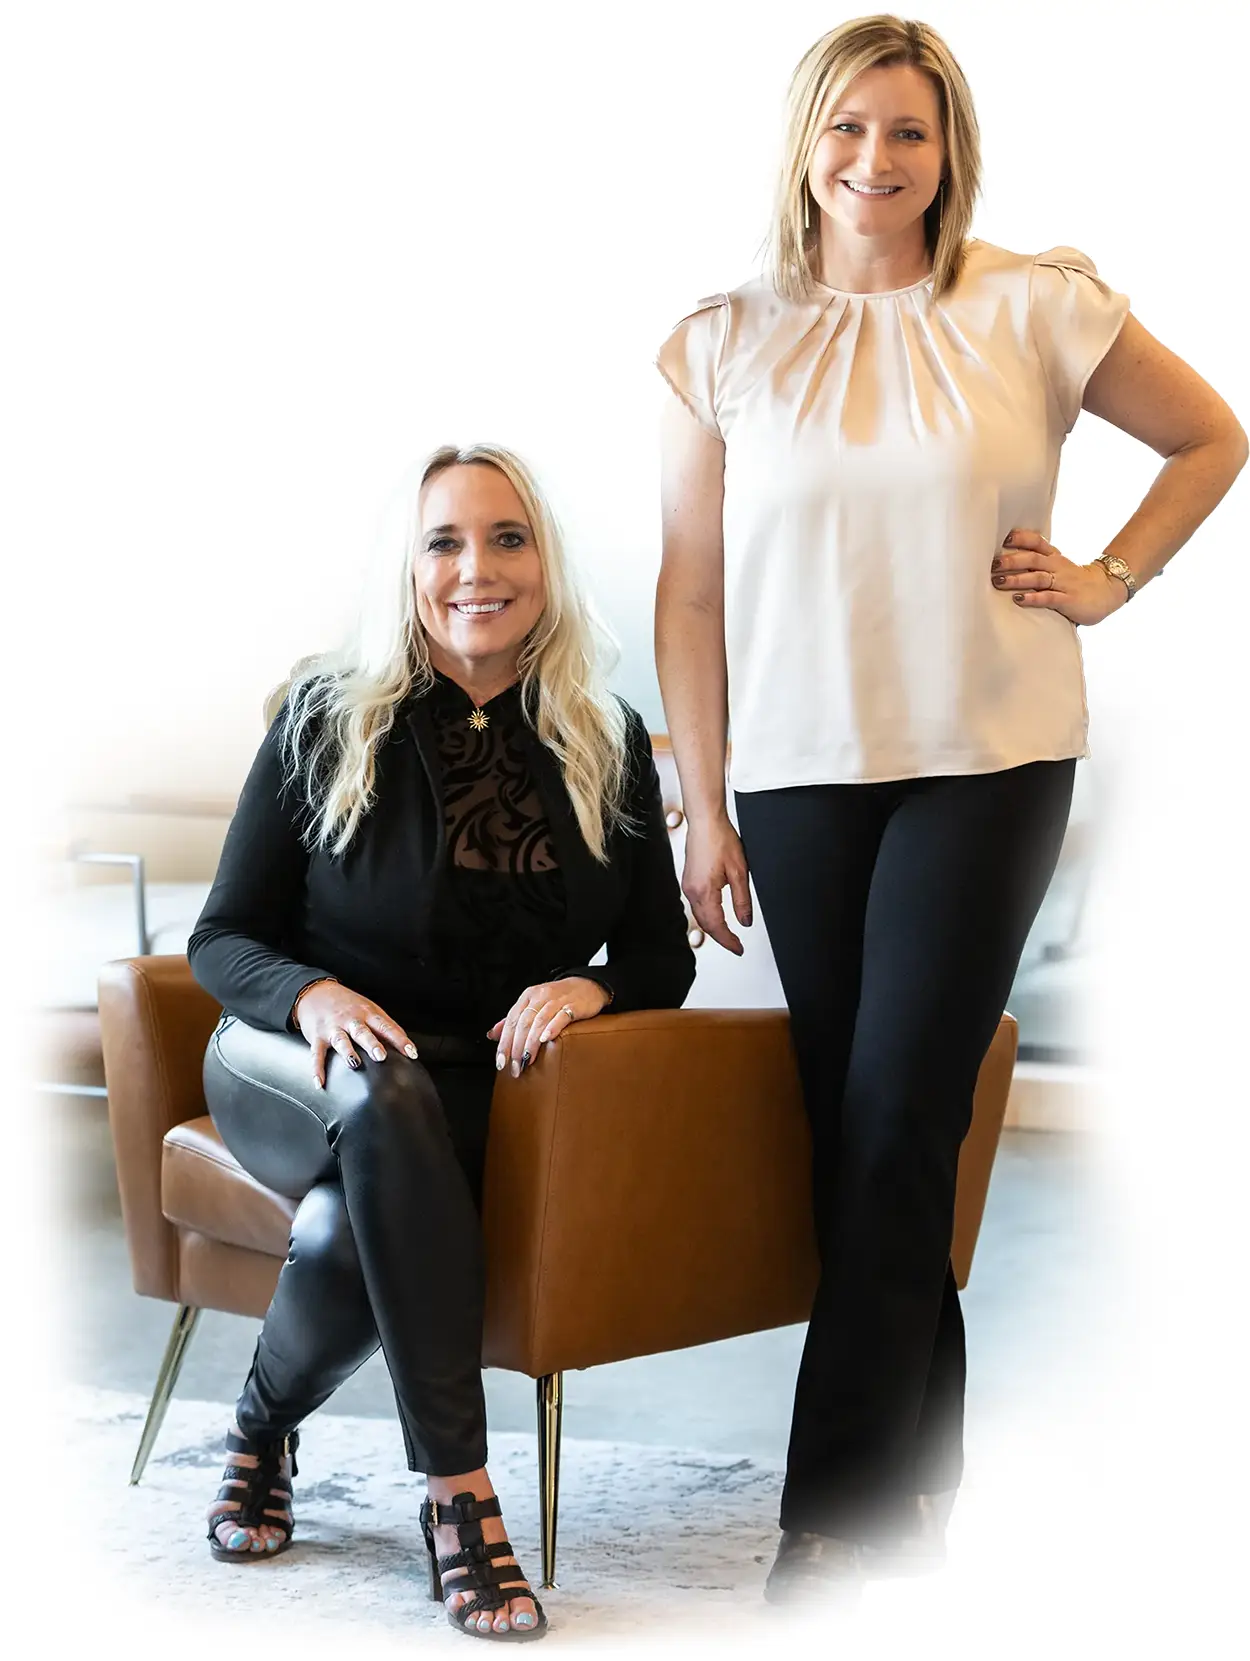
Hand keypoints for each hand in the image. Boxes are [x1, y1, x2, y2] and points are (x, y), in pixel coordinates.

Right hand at [292, 980, 418, 1088]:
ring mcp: (333, 1028)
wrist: (315, 991)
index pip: (386, 1027)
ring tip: (354, 1063)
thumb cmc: (347, 1003)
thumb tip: (405, 1043)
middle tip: (381, 1056)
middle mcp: (351, 1020)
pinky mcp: (317, 1036)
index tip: (411, 1053)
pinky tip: (320, 1082)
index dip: (400, 1040)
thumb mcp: (369, 1009)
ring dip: (347, 1052)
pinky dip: (317, 1069)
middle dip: (372, 1044)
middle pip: (362, 1032)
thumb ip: (386, 1026)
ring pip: (340, 1040)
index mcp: (367, 1014)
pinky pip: (316, 1054)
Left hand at [486, 977, 611, 1076]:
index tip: (501, 1062)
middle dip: (516, 1048)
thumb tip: (492, 1035)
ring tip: (526, 1060)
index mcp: (527, 997)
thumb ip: (514, 1020)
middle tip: (515, 1067)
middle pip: (523, 1023)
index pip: (511, 1021)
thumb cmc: (558, 999)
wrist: (587, 985)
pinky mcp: (573, 1005)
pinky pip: (561, 1017)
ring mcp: (556, 1000)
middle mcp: (540, 996)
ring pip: (538, 1021)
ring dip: (530, 1043)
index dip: (504, 1043)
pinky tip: (545, 1040)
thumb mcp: (533, 1005)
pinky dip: (551, 1028)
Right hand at [681, 814, 751, 954]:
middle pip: (705, 924)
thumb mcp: (739, 872)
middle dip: (721, 937)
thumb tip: (745, 920)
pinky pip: (697, 905)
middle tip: (735, 945)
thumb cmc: (720, 839)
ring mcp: (688, 886)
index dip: (728, 940)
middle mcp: (692, 891)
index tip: (738, 948)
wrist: (706, 821)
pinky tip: (715, 916)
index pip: (716, 926)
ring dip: (713, 927)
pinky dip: (707, 915)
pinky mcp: (688, 880)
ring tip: (727, 935)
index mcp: (705, 892)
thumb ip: (742, 900)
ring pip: (700, 916)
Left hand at [991, 529, 1128, 625]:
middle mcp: (1057, 567)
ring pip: (1038, 578)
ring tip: (998, 581)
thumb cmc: (1074, 580)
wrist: (1107, 591)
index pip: (1037, 542)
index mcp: (1054, 557)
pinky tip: (1019, 599)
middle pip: (1033, 559)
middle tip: (993, 564)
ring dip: (1017, 579)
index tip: (1004, 538)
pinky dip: (1033, 598)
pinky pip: (1048, 597)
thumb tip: (1004, 562)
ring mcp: (1063, 583)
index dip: (1021, 538)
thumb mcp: (1057, 566)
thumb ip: (1036, 563)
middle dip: (1012, 560)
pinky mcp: (1068, 600)